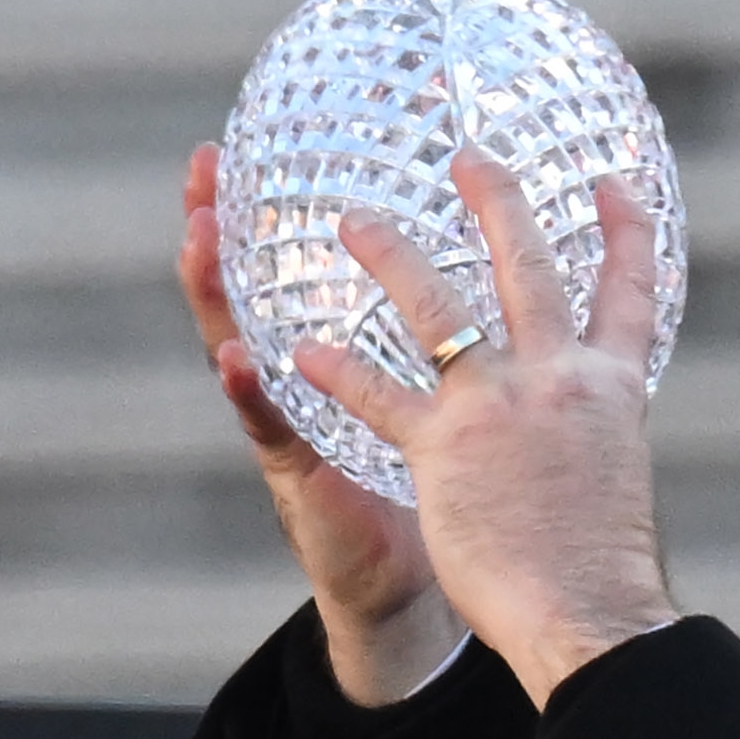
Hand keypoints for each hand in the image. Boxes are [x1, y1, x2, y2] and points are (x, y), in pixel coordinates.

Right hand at [176, 145, 463, 703]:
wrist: (423, 594)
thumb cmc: (450, 497)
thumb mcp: (472, 405)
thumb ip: (482, 345)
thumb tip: (541, 267)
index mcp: (350, 357)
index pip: (303, 270)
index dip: (277, 210)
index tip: (254, 144)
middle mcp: (314, 383)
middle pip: (263, 287)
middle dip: (230, 222)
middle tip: (202, 165)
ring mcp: (299, 427)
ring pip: (245, 344)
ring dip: (217, 287)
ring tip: (198, 233)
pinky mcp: (302, 480)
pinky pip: (274, 430)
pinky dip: (253, 394)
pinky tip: (232, 359)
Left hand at [295, 148, 677, 709]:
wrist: (590, 615)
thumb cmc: (602, 564)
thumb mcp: (617, 472)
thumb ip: (596, 428)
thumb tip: (593, 413)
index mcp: (611, 389)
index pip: (632, 293)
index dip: (627, 233)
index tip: (615, 183)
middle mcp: (559, 382)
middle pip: (529, 271)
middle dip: (497, 205)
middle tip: (469, 157)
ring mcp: (499, 411)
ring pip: (440, 311)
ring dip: (392, 258)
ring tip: (352, 220)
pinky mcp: (446, 452)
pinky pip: (381, 399)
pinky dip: (338, 375)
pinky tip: (300, 352)